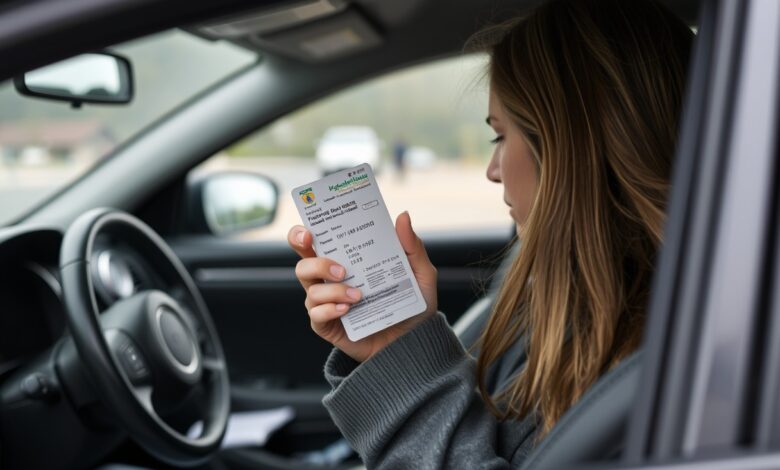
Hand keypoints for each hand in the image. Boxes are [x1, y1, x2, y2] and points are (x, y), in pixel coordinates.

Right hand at [288, 211, 437, 362]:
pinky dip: (330, 309)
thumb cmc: (412, 305)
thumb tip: (403, 216)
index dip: (302, 235)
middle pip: (303, 264)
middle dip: (313, 261)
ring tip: (358, 295)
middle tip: (340, 268)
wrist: (413, 342)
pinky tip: (348, 309)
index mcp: (346, 261)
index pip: (314, 243)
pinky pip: (316, 314)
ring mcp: (327, 303)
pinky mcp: (328, 325)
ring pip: (310, 289)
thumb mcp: (419, 273)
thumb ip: (412, 246)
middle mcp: (330, 280)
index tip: (309, 232)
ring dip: (332, 289)